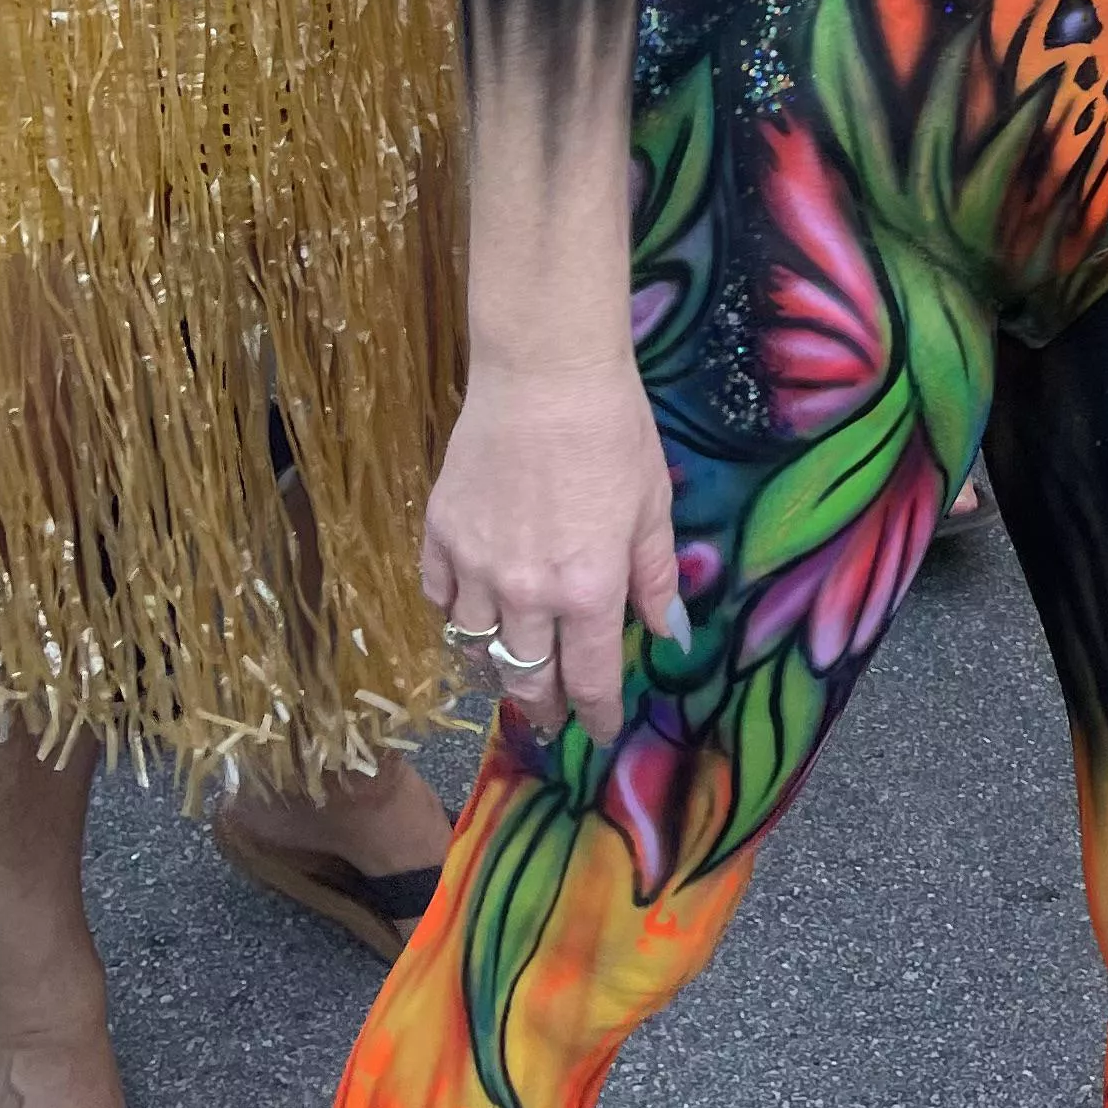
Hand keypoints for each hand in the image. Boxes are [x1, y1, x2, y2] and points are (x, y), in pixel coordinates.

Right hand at [423, 352, 682, 745]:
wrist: (544, 374)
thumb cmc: (614, 433)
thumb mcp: (652, 507)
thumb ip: (655, 578)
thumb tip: (669, 635)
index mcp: (588, 592)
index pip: (591, 680)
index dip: (596, 715)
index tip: (599, 733)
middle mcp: (526, 595)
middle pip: (526, 679)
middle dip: (541, 708)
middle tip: (550, 718)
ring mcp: (474, 568)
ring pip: (474, 649)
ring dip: (494, 668)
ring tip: (510, 670)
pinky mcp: (438, 536)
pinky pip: (438, 599)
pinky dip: (454, 614)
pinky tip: (469, 612)